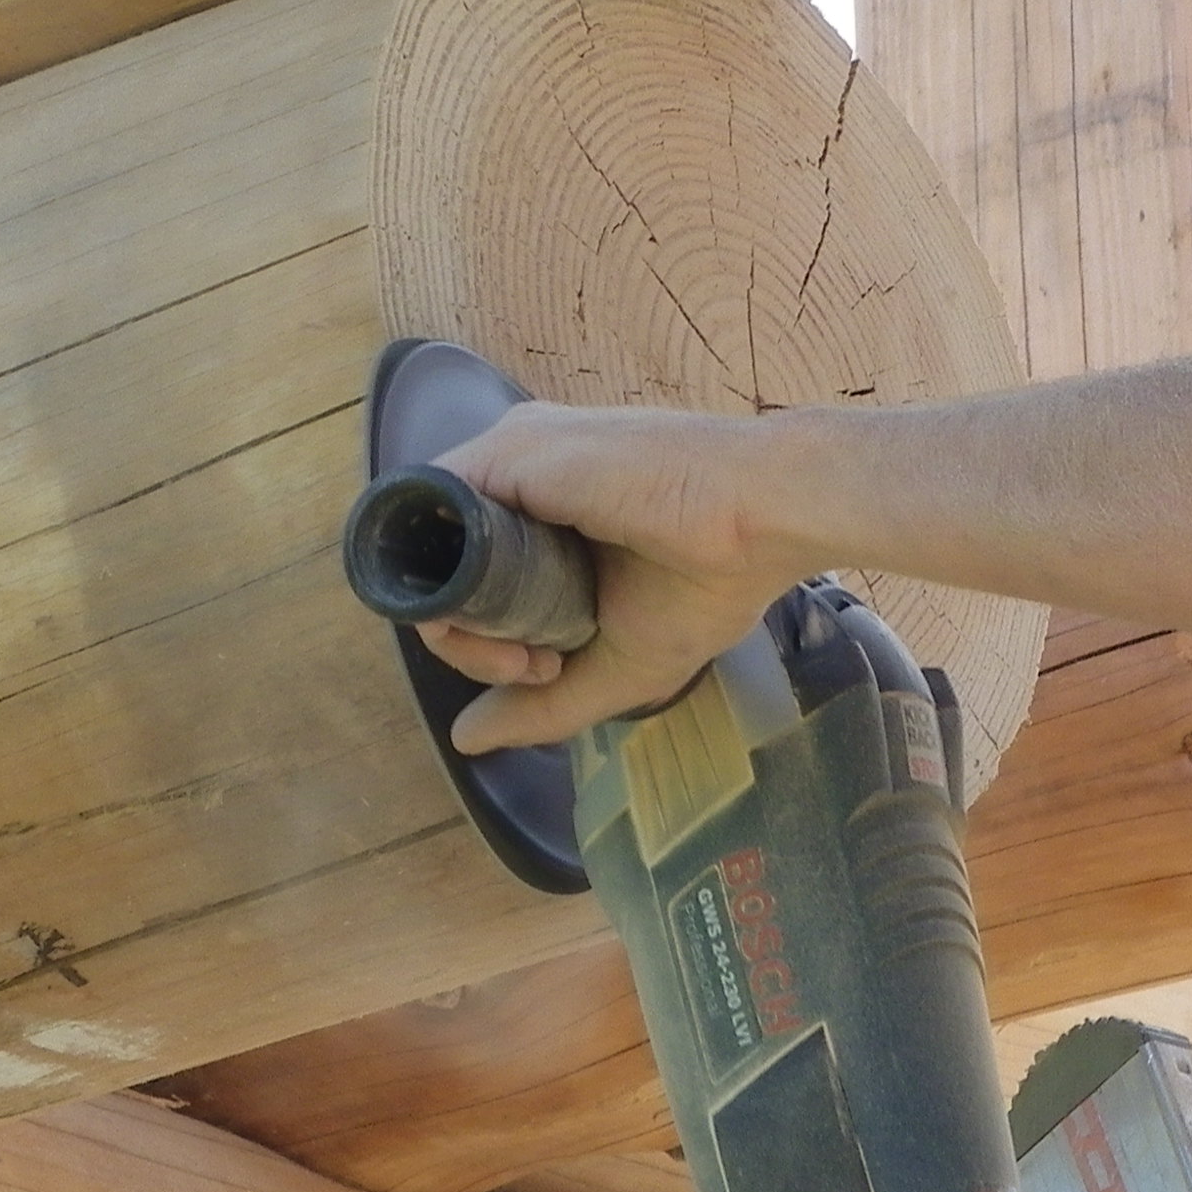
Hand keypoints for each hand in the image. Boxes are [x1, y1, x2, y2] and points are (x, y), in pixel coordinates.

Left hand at [407, 403, 813, 747]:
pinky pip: (428, 518)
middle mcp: (520, 479)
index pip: (472, 585)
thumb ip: (543, 704)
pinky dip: (452, 586)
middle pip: (441, 570)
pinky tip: (512, 623)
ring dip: (464, 623)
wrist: (764, 513)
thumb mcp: (620, 664)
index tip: (549, 669)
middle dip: (475, 641)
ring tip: (534, 653)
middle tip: (541, 667)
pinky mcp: (506, 452)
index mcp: (549, 517)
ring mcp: (510, 459)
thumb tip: (466, 739)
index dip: (491, 642)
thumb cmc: (712, 581)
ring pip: (427, 549)